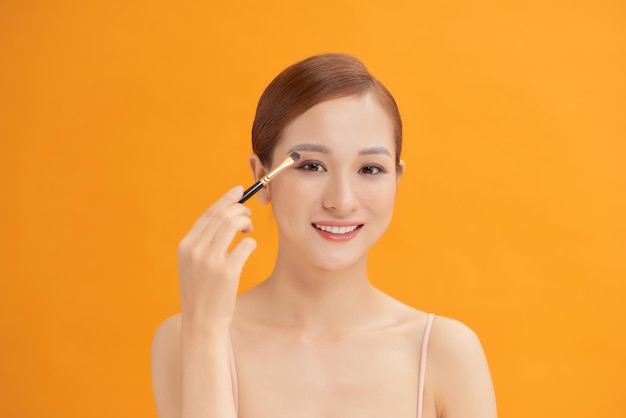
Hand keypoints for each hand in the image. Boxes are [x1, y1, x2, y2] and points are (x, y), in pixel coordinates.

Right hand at [177, 185, 256, 326]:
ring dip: (245, 221)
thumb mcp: (193, 265)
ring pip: (232, 224)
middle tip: (248, 215)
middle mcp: (195, 250)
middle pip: (222, 216)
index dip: (225, 200)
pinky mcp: (227, 273)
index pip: (208, 214)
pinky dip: (250, 242)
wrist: (201, 323)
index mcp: (185, 246)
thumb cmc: (202, 292)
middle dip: (239, 209)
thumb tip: (225, 217)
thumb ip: (203, 243)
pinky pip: (245, 245)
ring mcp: (210, 261)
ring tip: (249, 228)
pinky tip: (248, 247)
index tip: (238, 191)